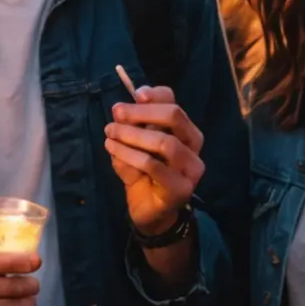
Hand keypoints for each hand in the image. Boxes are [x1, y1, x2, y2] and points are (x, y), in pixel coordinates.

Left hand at [105, 86, 204, 235]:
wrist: (149, 211)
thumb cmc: (142, 172)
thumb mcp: (134, 144)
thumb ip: (131, 127)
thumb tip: (119, 109)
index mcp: (184, 130)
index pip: (174, 103)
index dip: (155, 95)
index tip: (135, 94)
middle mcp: (193, 146)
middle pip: (175, 117)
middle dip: (142, 112)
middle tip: (116, 114)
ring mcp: (191, 168)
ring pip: (165, 142)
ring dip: (133, 135)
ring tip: (110, 134)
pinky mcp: (181, 189)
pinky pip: (154, 166)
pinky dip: (129, 155)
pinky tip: (113, 149)